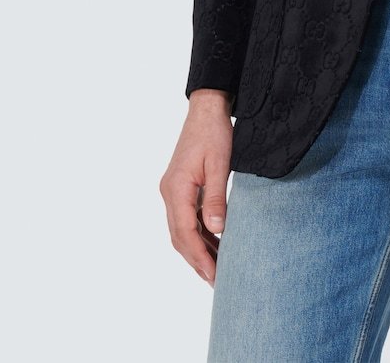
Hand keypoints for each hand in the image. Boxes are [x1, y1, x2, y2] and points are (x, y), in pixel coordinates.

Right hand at [159, 90, 233, 286]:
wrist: (206, 108)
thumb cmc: (214, 133)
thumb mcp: (220, 164)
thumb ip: (216, 198)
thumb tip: (216, 230)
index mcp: (175, 188)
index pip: (185, 233)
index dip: (200, 256)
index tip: (214, 274)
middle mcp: (169, 192)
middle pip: (179, 237)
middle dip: (196, 260)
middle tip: (216, 281)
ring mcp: (172, 190)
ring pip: (180, 230)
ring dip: (196, 250)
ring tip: (215, 269)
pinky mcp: (180, 187)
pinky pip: (185, 218)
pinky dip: (197, 234)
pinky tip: (213, 244)